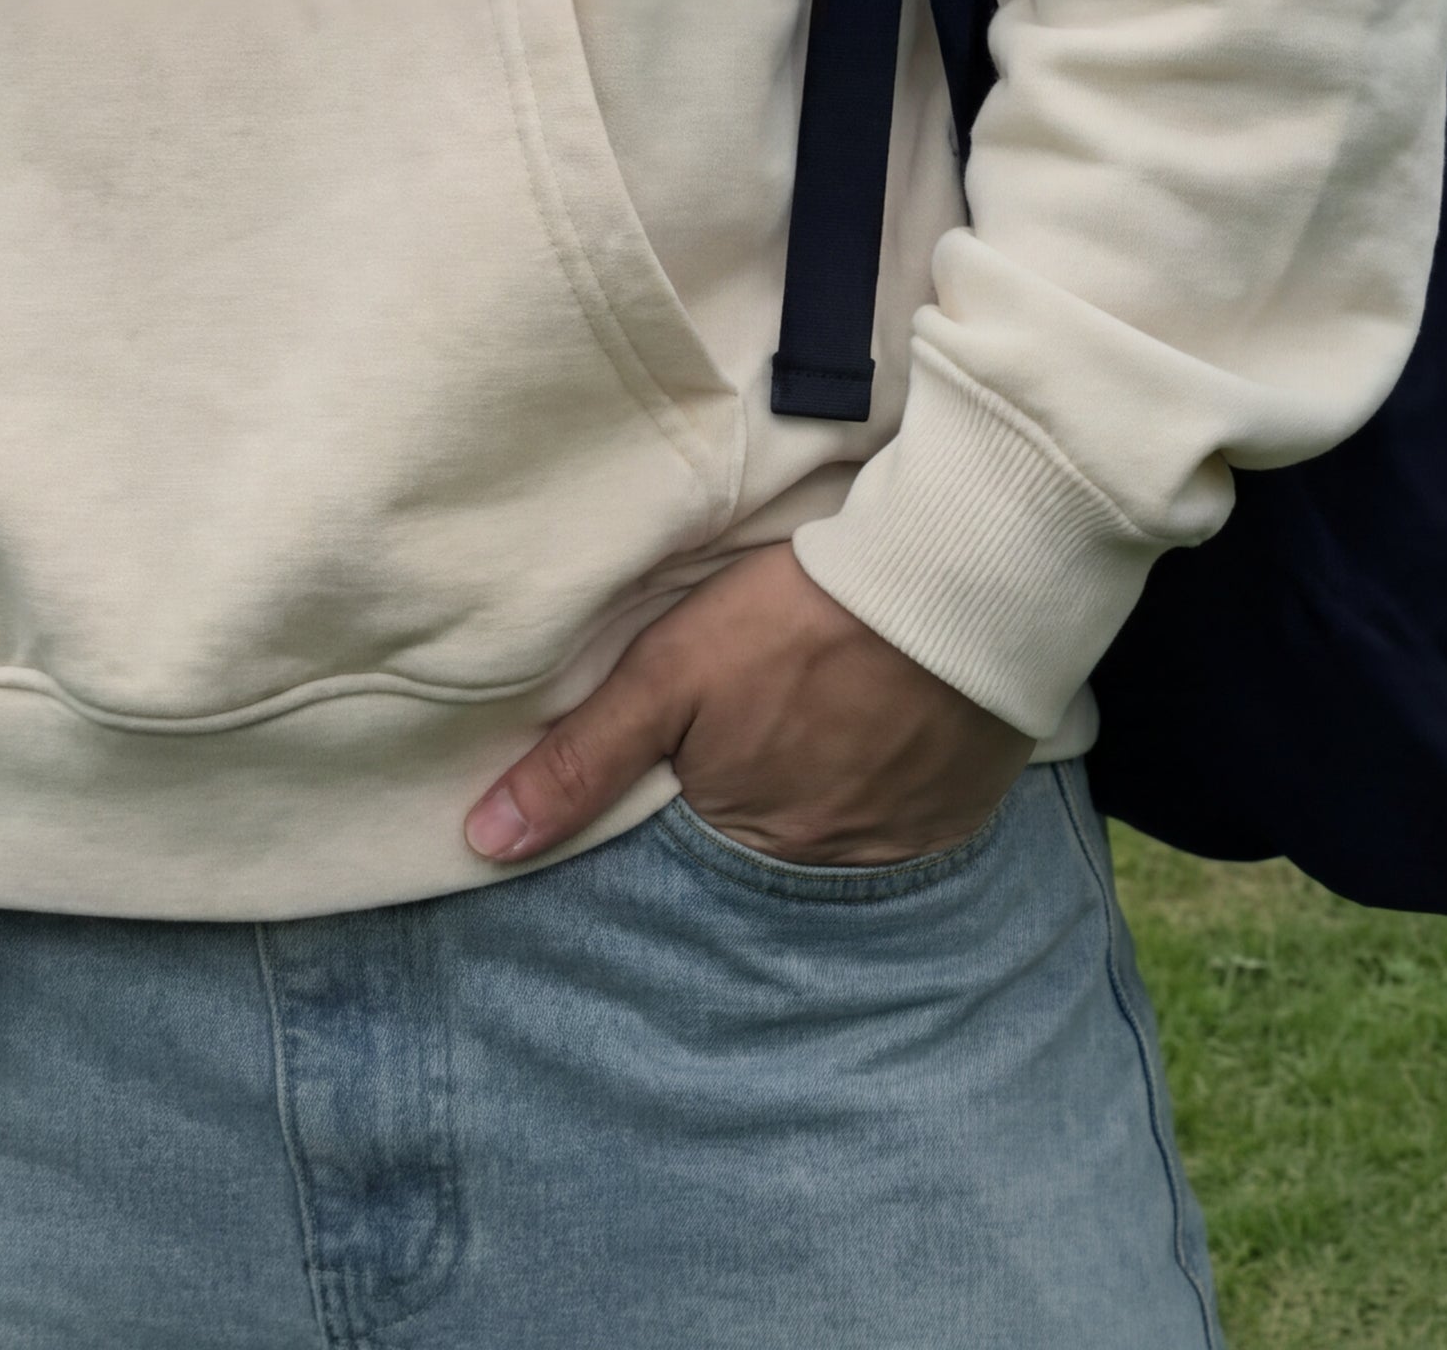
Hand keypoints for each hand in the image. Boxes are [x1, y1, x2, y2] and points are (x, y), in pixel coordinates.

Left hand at [463, 544, 1030, 871]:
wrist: (950, 580)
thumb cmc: (796, 618)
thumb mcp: (668, 673)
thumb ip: (581, 760)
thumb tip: (485, 843)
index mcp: (751, 840)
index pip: (702, 838)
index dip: (695, 788)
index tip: (706, 744)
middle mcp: (830, 865)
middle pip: (774, 834)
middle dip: (763, 786)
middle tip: (774, 711)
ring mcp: (905, 842)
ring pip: (844, 821)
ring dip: (831, 780)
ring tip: (828, 703)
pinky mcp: (962, 808)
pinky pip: (914, 811)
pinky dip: (894, 776)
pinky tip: (886, 718)